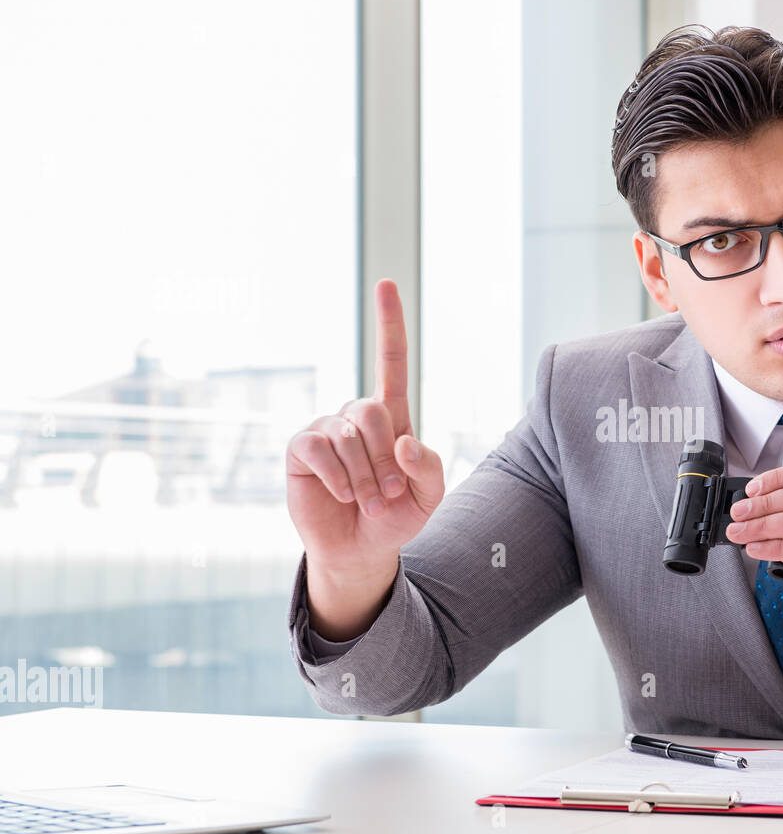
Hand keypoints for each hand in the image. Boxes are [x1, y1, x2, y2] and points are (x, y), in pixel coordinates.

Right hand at [286, 280, 444, 569]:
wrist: (362, 550)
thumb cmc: (397, 516)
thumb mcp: (429, 496)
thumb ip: (429, 466)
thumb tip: (402, 438)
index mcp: (392, 418)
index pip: (391, 363)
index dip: (390, 324)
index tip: (386, 283)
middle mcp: (356, 416)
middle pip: (371, 410)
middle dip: (384, 459)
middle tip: (388, 495)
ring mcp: (326, 430)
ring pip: (348, 436)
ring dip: (364, 477)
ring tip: (367, 503)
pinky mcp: (301, 450)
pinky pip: (318, 449)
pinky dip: (337, 477)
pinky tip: (343, 495)